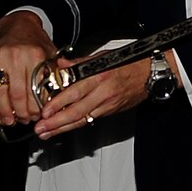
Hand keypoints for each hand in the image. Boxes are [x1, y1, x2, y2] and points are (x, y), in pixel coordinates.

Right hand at [0, 11, 57, 126]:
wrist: (20, 24)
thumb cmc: (36, 43)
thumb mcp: (51, 57)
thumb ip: (53, 77)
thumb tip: (55, 103)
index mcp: (36, 56)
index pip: (36, 90)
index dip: (36, 107)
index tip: (38, 116)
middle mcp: (17, 55)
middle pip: (18, 94)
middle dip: (22, 112)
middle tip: (25, 120)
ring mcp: (0, 56)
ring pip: (1, 92)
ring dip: (5, 111)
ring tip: (9, 121)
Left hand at [33, 51, 153, 139]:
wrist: (150, 74)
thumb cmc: (129, 63)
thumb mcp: (103, 57)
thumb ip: (80, 62)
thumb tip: (61, 64)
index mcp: (99, 76)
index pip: (75, 92)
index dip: (59, 103)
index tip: (45, 110)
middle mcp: (103, 93)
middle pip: (77, 111)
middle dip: (56, 122)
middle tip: (41, 129)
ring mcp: (107, 105)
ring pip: (82, 119)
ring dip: (63, 128)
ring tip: (47, 133)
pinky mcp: (110, 111)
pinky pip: (90, 119)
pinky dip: (76, 125)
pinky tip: (64, 129)